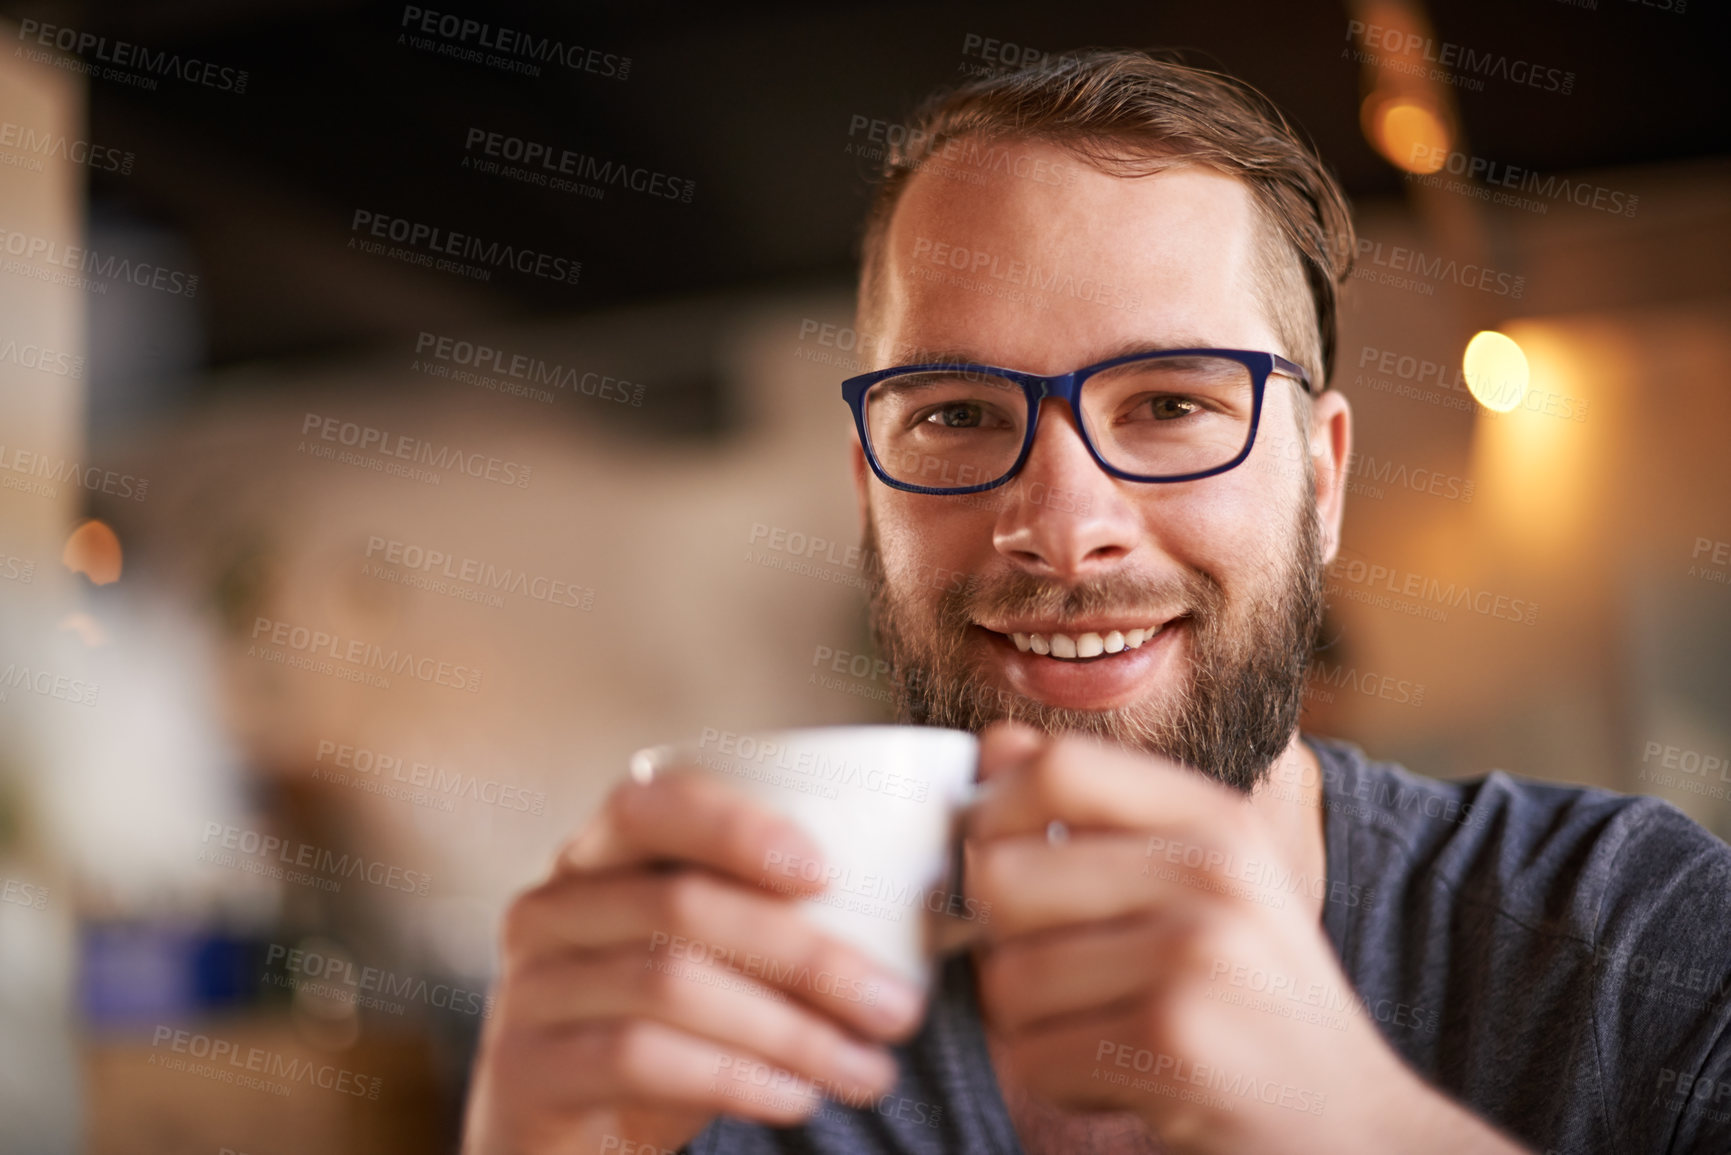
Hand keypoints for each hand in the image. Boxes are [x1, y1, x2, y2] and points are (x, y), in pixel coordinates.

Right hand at [461, 768, 927, 1154]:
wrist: (568, 1141)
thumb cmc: (663, 1031)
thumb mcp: (706, 960)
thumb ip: (766, 915)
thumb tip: (914, 899)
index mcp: (596, 858)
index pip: (652, 805)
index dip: (736, 827)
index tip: (827, 872)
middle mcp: (551, 910)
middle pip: (682, 904)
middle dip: (808, 956)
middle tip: (896, 1007)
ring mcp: (528, 990)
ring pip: (670, 984)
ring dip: (789, 1030)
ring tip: (865, 1067)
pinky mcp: (525, 1071)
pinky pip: (638, 1058)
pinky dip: (734, 1077)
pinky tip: (796, 1097)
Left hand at [964, 722, 1530, 1153]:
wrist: (1350, 1125)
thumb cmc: (1251, 1000)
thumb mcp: (1203, 882)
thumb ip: (1098, 811)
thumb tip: (994, 742)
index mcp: (1214, 819)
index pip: (1056, 767)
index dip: (991, 811)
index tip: (991, 858)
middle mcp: (1210, 874)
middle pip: (1002, 875)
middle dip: (1000, 941)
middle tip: (1059, 975)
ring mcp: (1195, 956)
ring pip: (1005, 979)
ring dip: (1030, 1025)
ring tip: (1102, 1029)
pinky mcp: (1175, 1042)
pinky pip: (1033, 1057)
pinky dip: (1059, 1081)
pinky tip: (1123, 1076)